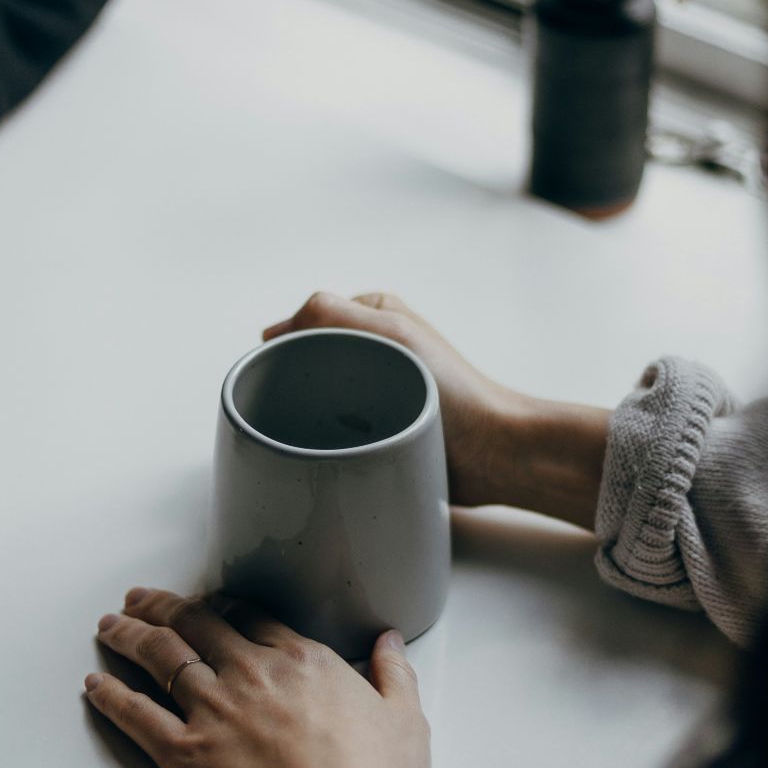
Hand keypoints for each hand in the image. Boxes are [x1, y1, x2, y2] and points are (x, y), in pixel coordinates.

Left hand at [85, 587, 428, 767]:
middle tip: (139, 597)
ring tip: (109, 624)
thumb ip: (395, 675)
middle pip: (195, 624)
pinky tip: (93, 684)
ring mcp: (212, 708)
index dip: (220, 606)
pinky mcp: (183, 751)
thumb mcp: (406, 721)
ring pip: (160, 657)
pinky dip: (111, 696)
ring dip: (129, 636)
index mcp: (301, 661)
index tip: (205, 602)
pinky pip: (135, 714)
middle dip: (163, 606)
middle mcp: (249, 673)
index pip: (249, 618)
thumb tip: (390, 643)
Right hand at [267, 292, 610, 528]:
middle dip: (293, 384)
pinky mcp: (379, 429)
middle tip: (289, 411)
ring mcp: (375, 391)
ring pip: (317, 399)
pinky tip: (323, 452)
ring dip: (308, 416)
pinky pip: (335, 431)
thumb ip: (332, 314)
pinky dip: (324, 440)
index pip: (306, 322)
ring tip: (309, 434)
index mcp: (375, 316)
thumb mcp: (392, 333)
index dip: (285, 348)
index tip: (276, 377)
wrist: (493, 453)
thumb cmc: (453, 391)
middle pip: (307, 362)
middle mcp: (374, 349)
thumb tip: (274, 332)